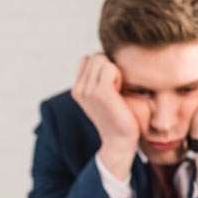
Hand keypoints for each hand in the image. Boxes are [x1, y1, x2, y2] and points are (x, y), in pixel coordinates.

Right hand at [71, 54, 138, 179]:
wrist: (120, 141)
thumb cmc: (118, 118)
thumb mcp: (102, 98)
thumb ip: (97, 80)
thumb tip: (104, 59)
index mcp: (77, 90)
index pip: (87, 59)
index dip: (102, 67)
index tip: (110, 85)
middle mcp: (79, 90)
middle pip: (94, 56)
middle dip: (108, 66)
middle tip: (115, 87)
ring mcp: (88, 91)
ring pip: (100, 59)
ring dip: (113, 70)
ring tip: (117, 89)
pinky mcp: (100, 92)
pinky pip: (109, 67)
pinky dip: (117, 75)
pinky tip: (119, 90)